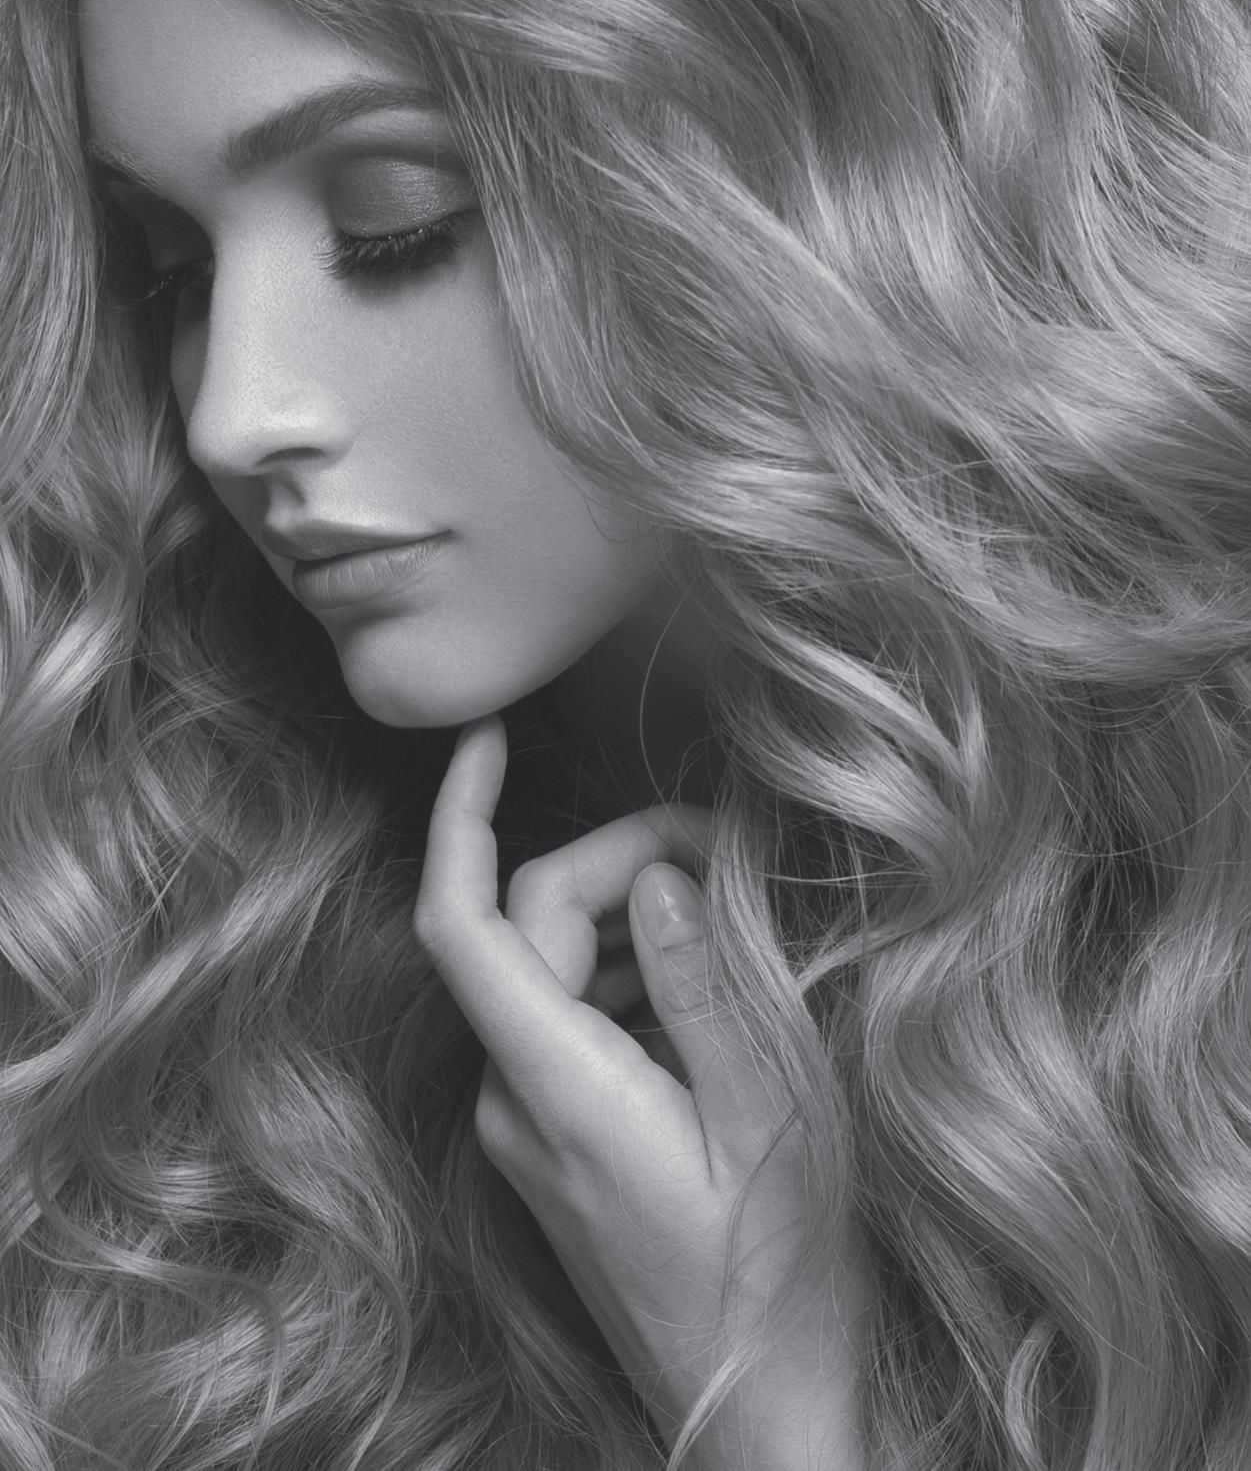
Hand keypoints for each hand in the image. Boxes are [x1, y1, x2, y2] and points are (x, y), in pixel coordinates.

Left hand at [412, 715, 871, 1469]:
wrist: (756, 1419)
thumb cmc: (780, 1280)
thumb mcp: (772, 1121)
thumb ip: (707, 989)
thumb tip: (654, 877)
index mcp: (557, 1088)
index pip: (463, 925)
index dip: (459, 815)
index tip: (484, 735)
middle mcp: (514, 1102)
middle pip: (529, 929)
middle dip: (612, 861)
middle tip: (723, 848)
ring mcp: (527, 1130)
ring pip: (551, 973)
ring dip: (626, 921)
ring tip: (732, 920)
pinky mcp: (553, 1147)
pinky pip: (570, 1025)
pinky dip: (628, 981)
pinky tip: (708, 996)